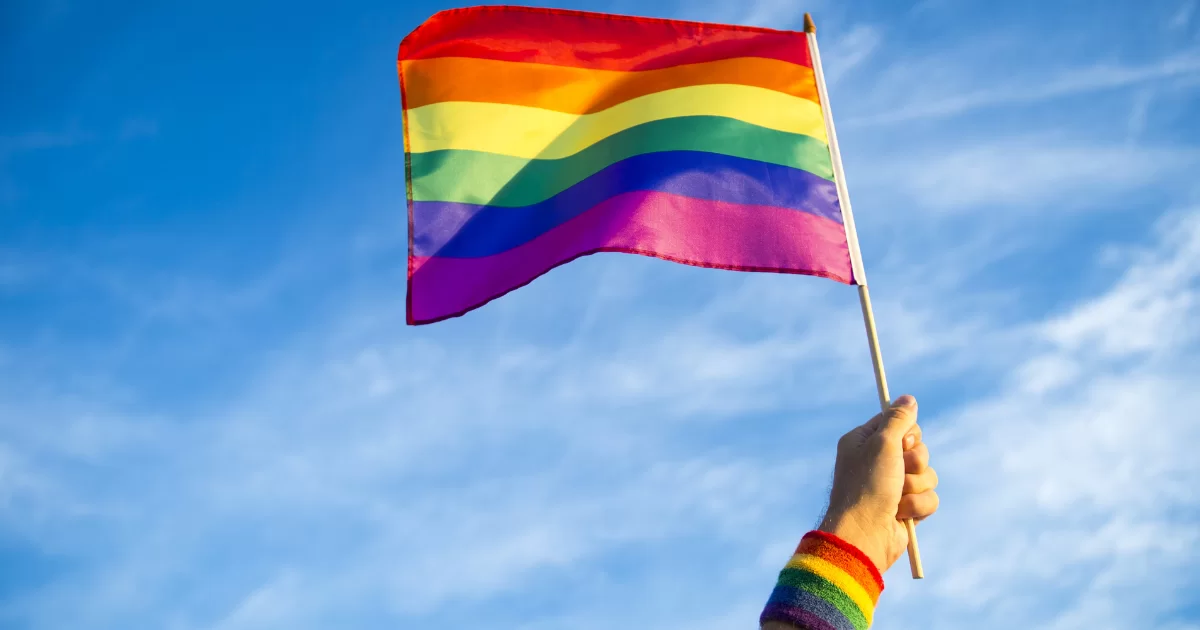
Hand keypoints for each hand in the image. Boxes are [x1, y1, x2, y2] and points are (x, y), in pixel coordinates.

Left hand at [818, 395, 938, 572]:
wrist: (864, 535)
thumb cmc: (867, 486)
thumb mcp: (882, 443)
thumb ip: (898, 419)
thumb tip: (909, 398)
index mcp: (864, 442)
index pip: (898, 424)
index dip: (908, 434)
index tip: (903, 442)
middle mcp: (877, 462)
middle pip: (918, 449)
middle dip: (915, 462)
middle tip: (900, 470)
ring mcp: (892, 486)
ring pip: (927, 474)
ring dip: (916, 485)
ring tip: (897, 496)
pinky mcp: (905, 508)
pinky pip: (929, 498)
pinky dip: (918, 506)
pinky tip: (900, 514)